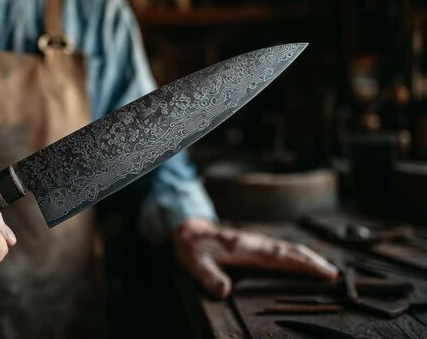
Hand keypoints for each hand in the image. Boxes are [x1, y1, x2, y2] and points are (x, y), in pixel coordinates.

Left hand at [173, 218, 337, 298]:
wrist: (187, 230)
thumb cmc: (192, 248)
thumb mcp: (195, 264)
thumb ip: (209, 277)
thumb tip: (224, 291)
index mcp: (245, 249)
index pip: (281, 258)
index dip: (304, 265)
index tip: (325, 273)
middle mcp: (255, 243)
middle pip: (291, 251)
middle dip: (314, 261)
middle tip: (335, 275)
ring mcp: (256, 243)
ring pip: (288, 248)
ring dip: (309, 258)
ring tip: (328, 270)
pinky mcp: (255, 245)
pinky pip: (281, 250)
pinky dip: (297, 256)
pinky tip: (304, 263)